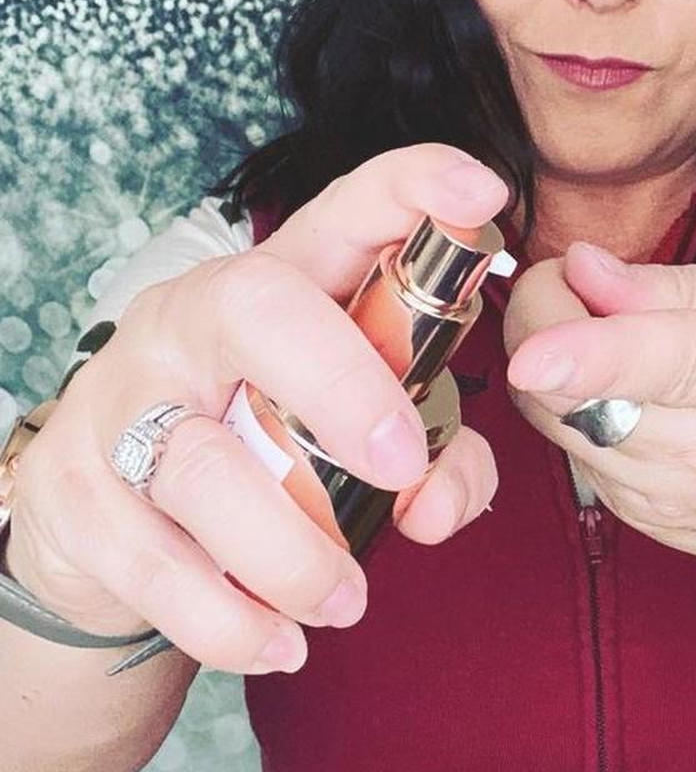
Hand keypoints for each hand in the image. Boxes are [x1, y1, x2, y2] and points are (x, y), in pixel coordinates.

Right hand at [6, 145, 506, 673]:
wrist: (107, 504)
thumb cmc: (258, 440)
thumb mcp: (354, 425)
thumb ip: (437, 455)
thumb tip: (436, 507)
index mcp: (282, 284)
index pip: (348, 210)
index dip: (414, 187)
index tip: (484, 190)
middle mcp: (196, 320)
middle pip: (258, 310)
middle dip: (342, 385)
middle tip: (402, 466)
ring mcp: (128, 399)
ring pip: (205, 466)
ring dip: (293, 552)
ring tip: (346, 599)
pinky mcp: (80, 490)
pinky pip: (156, 563)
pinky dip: (229, 619)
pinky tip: (279, 639)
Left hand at [503, 242, 695, 599]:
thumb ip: (674, 284)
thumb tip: (581, 267)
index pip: (666, 363)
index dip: (589, 355)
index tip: (532, 354)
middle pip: (579, 395)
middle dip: (538, 321)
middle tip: (566, 284)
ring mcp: (670, 495)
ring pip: (554, 417)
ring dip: (546, 360)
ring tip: (598, 331)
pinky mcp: (636, 516)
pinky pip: (566, 442)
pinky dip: (567, 400)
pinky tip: (613, 384)